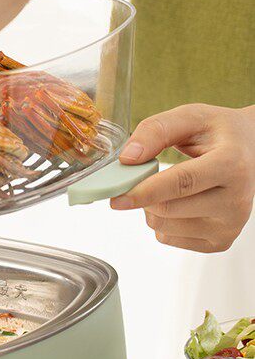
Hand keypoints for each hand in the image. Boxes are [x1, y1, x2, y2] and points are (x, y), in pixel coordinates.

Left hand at [110, 105, 254, 252]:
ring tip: (170, 187)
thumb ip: (157, 130)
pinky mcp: (220, 242)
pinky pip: (170, 238)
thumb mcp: (191, 116)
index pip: (182, 183)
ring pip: (164, 227)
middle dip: (143, 195)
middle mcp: (236, 200)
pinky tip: (180, 202)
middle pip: (168, 209)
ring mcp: (230, 225)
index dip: (145, 191)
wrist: (251, 151)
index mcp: (231, 164)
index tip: (117, 197)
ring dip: (151, 208)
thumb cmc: (221, 133)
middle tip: (144, 176)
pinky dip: (162, 221)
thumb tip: (128, 158)